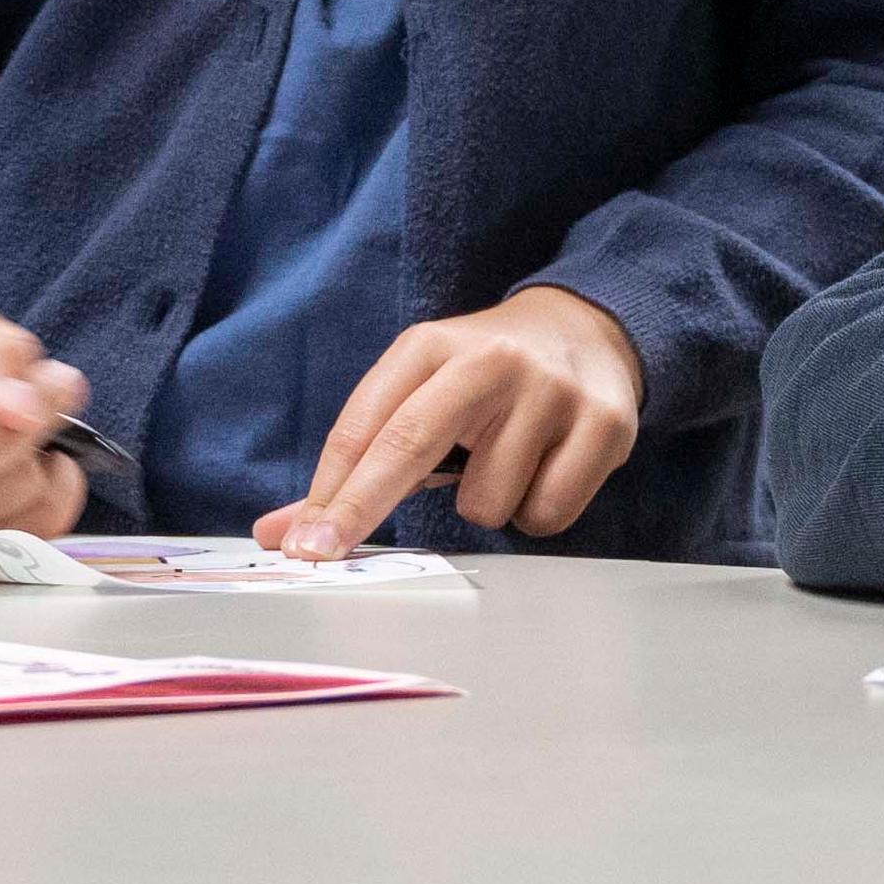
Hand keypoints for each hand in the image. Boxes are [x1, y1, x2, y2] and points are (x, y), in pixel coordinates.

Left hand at [263, 288, 642, 558]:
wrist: (588, 328)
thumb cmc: (484, 380)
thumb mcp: (417, 394)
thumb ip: (354, 465)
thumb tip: (279, 533)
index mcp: (430, 346)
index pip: (366, 423)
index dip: (329, 490)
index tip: (299, 545)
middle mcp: (488, 360)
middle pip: (409, 444)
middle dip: (360, 507)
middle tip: (323, 555)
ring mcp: (550, 390)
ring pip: (486, 504)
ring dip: (486, 506)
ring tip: (506, 463)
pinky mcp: (604, 424)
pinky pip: (545, 515)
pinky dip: (537, 512)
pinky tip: (545, 470)